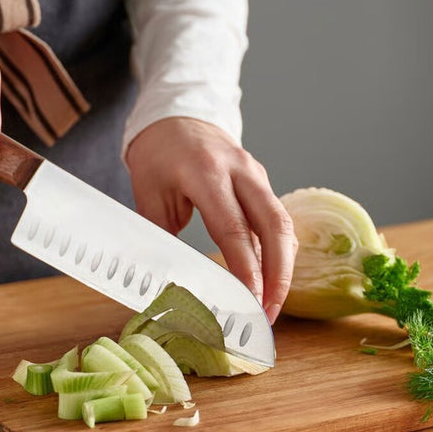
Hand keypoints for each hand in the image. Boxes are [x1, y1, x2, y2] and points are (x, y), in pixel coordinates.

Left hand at [126, 117, 296, 323]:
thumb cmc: (158, 155)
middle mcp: (240, 171)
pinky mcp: (261, 182)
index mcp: (206, 173)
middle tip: (269, 313)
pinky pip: (277, 219)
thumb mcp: (149, 194)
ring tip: (270, 304)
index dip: (246, 270)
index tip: (250, 303)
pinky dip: (278, 251)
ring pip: (283, 224)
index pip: (234, 229)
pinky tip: (271, 277)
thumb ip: (163, 236)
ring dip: (283, 267)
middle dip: (279, 275)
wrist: (176, 117)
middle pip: (275, 226)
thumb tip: (170, 281)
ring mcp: (256, 175)